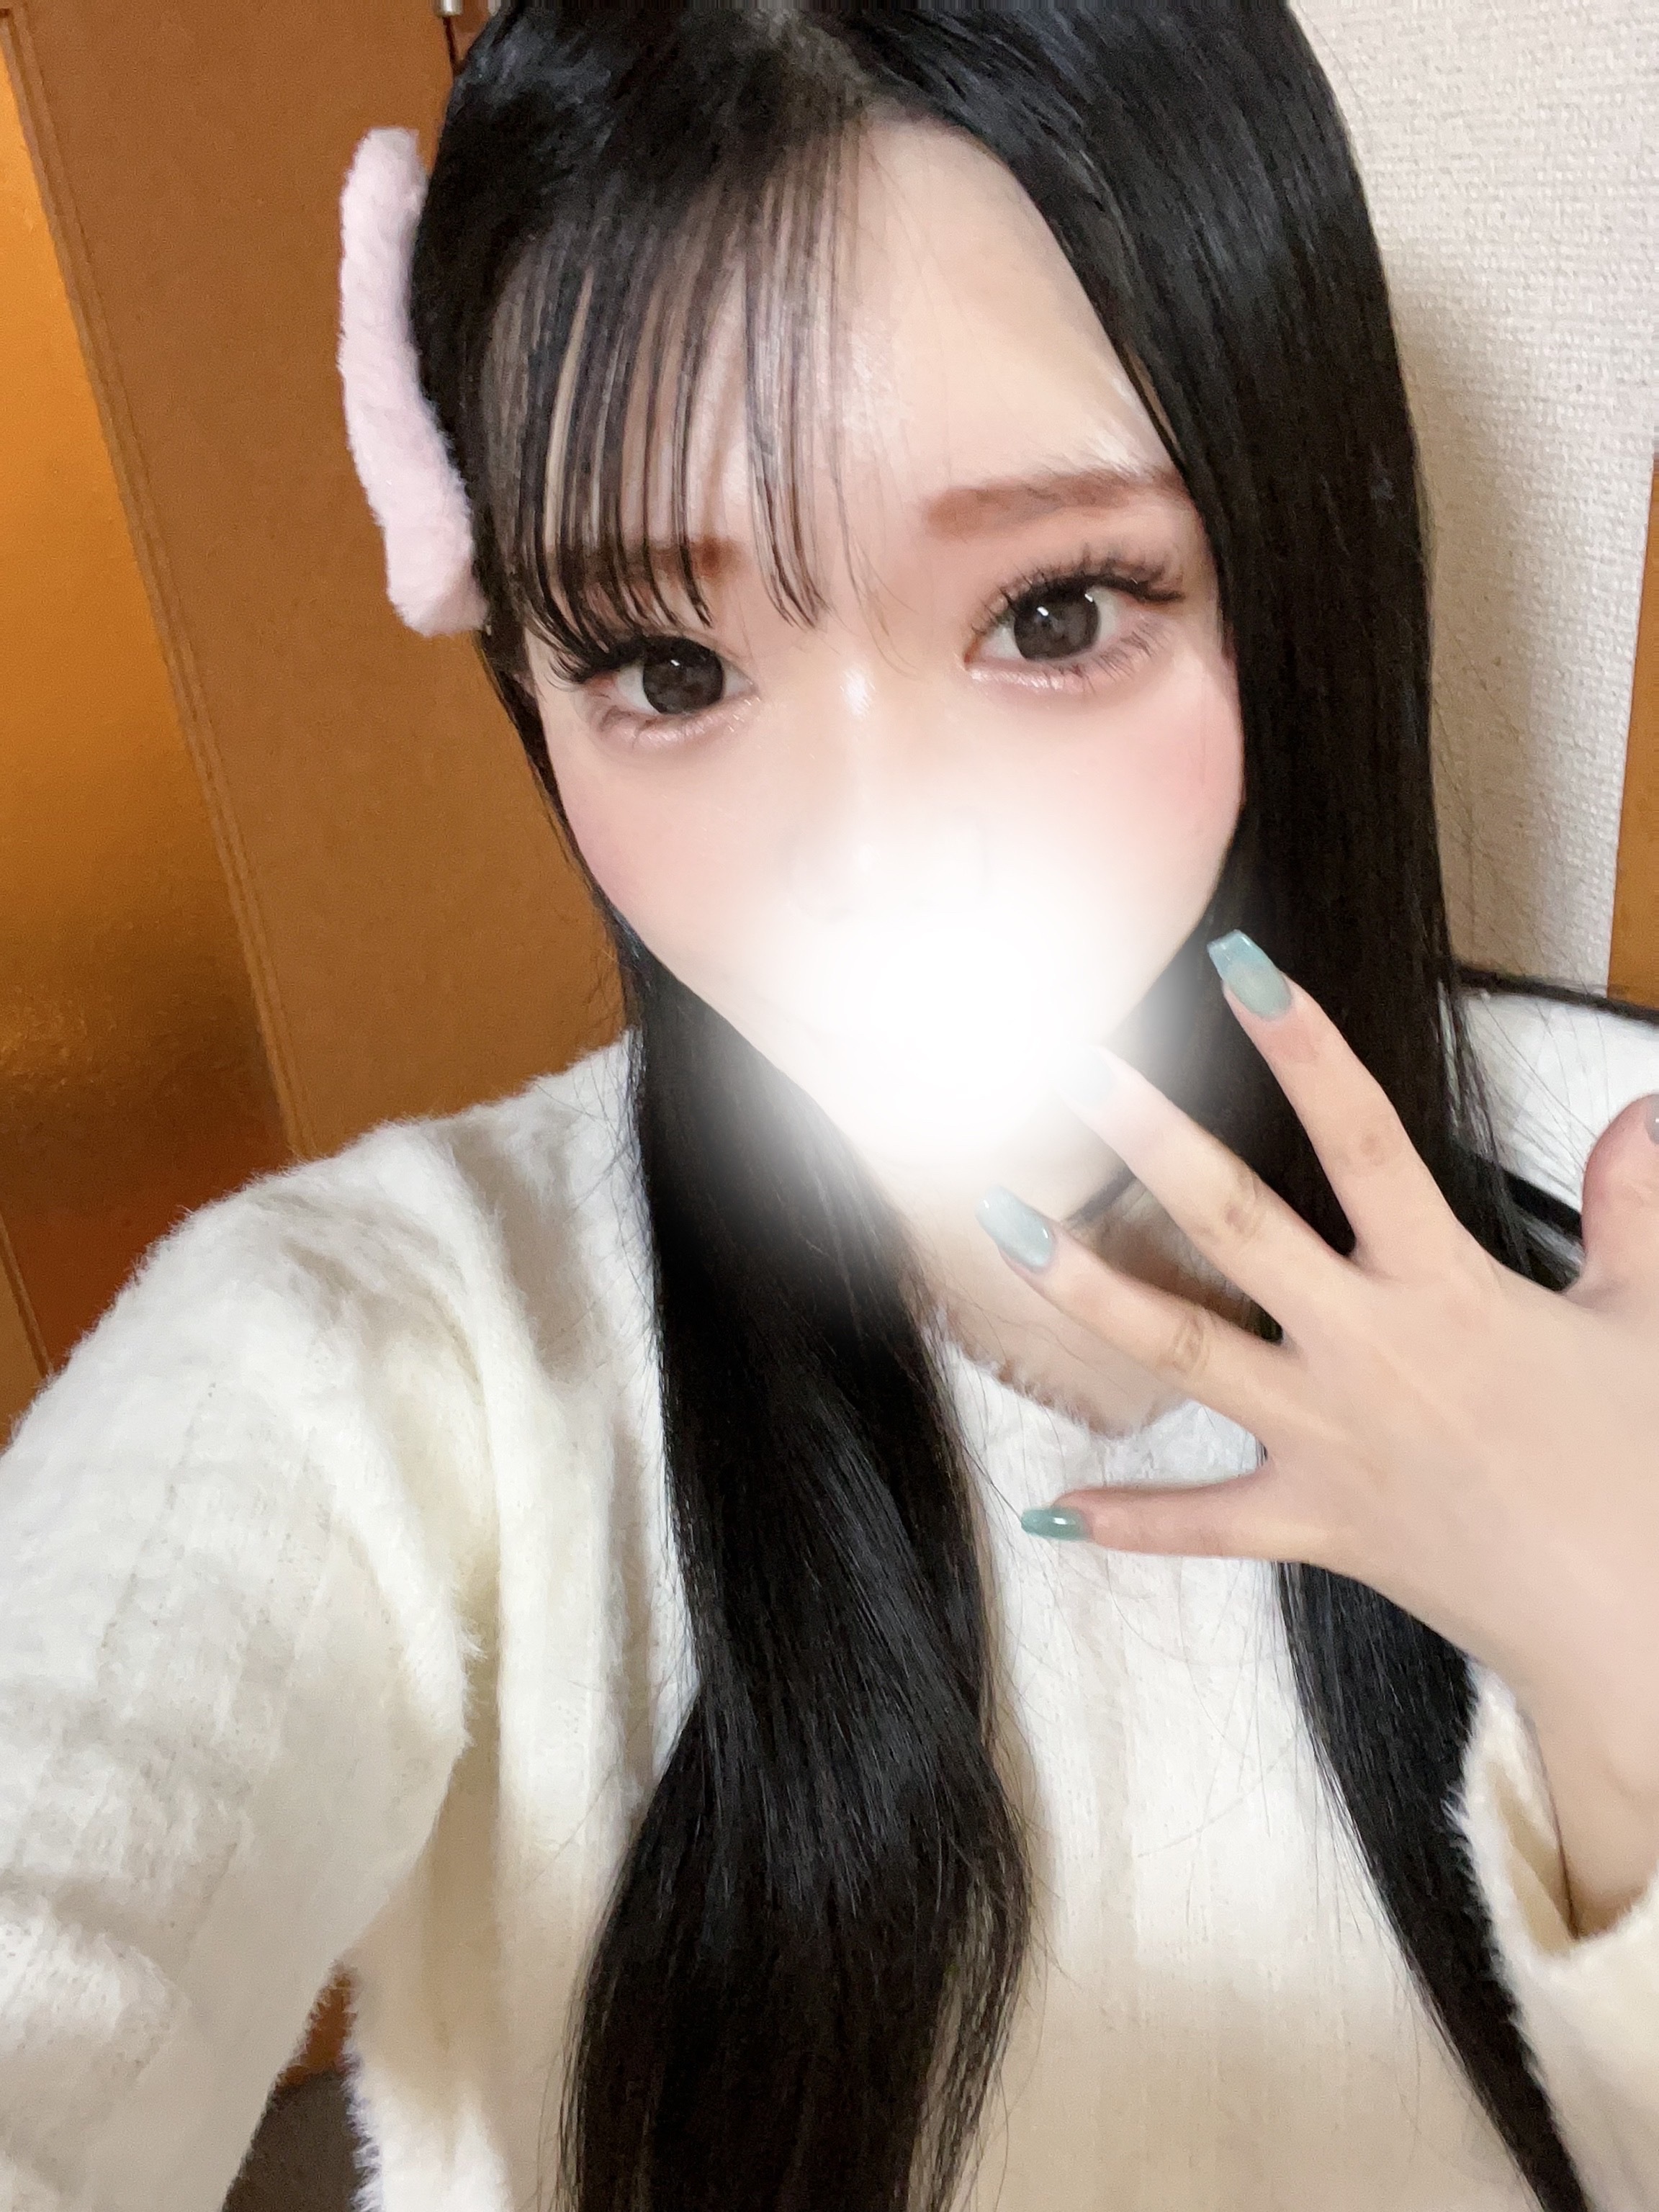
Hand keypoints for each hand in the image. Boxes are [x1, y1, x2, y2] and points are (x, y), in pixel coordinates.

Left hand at [976, 934, 1658, 1922]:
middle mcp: (1368, 1351)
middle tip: (1074, 1072)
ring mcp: (1328, 1440)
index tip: (1239, 969)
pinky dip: (1129, 1523)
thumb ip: (1634, 1209)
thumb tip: (1645, 1110)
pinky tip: (1050, 1510)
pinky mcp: (1314, 1525)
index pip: (1365, 1139)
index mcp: (1448, 1289)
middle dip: (1151, 1142)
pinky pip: (1205, 1526)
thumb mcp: (1647, 1322)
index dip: (1304, 1047)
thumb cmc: (1642, 1471)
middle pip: (1238, 1226)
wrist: (1634, 1626)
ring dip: (1087, 1291)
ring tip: (1004, 1226)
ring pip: (1184, 1353)